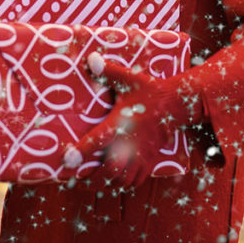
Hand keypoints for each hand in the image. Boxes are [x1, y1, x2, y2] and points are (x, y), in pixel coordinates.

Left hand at [63, 55, 203, 187]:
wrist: (176, 104)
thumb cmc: (148, 91)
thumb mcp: (128, 78)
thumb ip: (108, 71)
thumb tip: (90, 58)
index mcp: (119, 124)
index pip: (96, 141)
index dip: (80, 153)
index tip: (67, 161)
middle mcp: (130, 144)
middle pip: (108, 170)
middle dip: (92, 176)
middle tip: (78, 175)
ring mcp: (141, 155)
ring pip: (121, 180)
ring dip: (107, 182)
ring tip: (94, 179)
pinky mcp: (149, 161)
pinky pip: (135, 181)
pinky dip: (124, 184)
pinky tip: (116, 178)